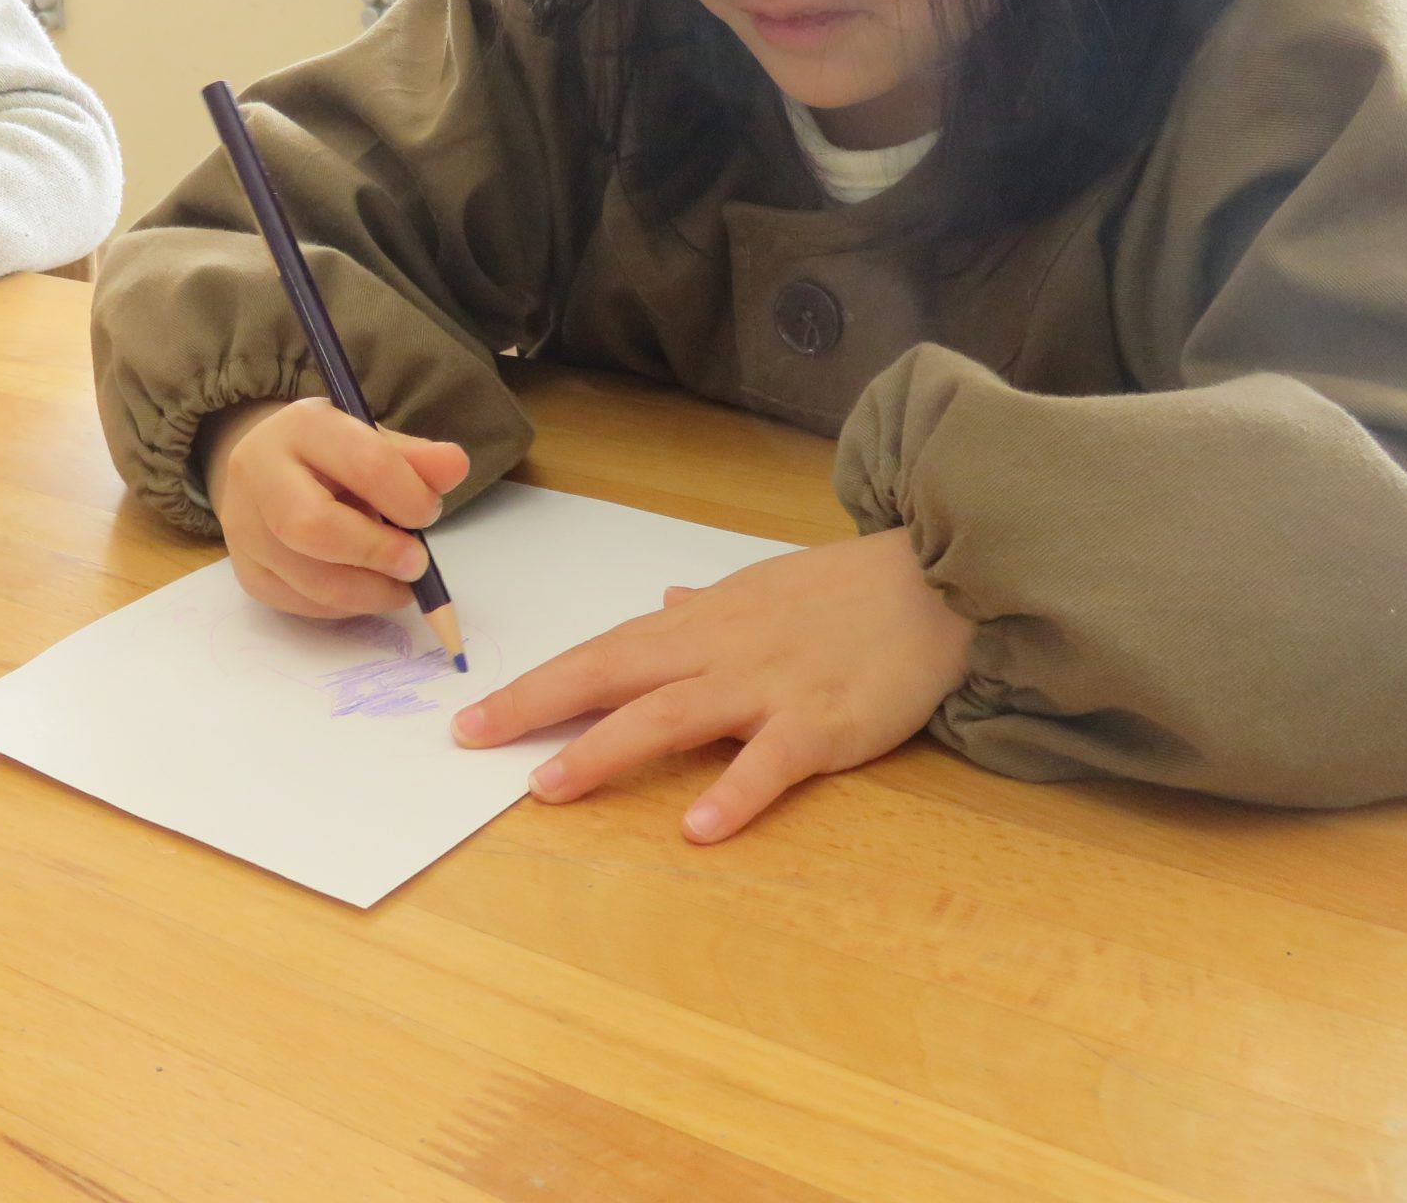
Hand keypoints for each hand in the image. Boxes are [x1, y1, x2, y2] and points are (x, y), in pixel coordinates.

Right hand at [200, 396, 470, 617]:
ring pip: (307, 577)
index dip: (408, 497)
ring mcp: (243, 526)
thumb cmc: (330, 454)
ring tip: (401, 585)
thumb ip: (415, 458)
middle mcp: (257, 472)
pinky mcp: (246, 571)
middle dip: (376, 552)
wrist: (266, 466)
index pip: (362, 463)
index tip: (430, 513)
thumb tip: (456, 467)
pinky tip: (366, 588)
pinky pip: (300, 604)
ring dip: (368, 591)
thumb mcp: (372, 440)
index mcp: (300, 426)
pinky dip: (345, 606)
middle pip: (312, 526)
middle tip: (416, 564)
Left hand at [453, 527, 973, 841]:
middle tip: (472, 737)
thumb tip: (663, 605)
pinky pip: (770, 761)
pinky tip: (697, 827)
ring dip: (604, 749)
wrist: (934, 580)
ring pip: (668, 715)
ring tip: (547, 786)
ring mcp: (766, 687)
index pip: (599, 652)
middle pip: (609, 674)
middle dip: (535, 705)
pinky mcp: (822, 722)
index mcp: (696, 624)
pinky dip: (733, 792)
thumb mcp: (760, 588)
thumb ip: (706, 609)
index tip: (473, 713)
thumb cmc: (843, 590)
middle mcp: (716, 650)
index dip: (536, 683)